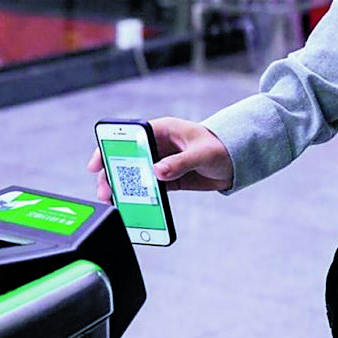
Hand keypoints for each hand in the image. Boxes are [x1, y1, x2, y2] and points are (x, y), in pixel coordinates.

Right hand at [87, 117, 233, 200]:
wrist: (239, 162)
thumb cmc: (222, 147)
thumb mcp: (203, 154)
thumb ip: (180, 163)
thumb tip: (157, 172)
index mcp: (162, 130)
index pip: (128, 135)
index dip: (109, 146)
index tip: (98, 162)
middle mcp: (158, 145)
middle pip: (126, 158)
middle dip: (112, 174)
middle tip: (105, 190)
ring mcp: (161, 163)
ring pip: (135, 175)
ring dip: (124, 188)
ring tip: (114, 201)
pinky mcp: (168, 179)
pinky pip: (149, 188)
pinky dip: (140, 197)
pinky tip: (132, 206)